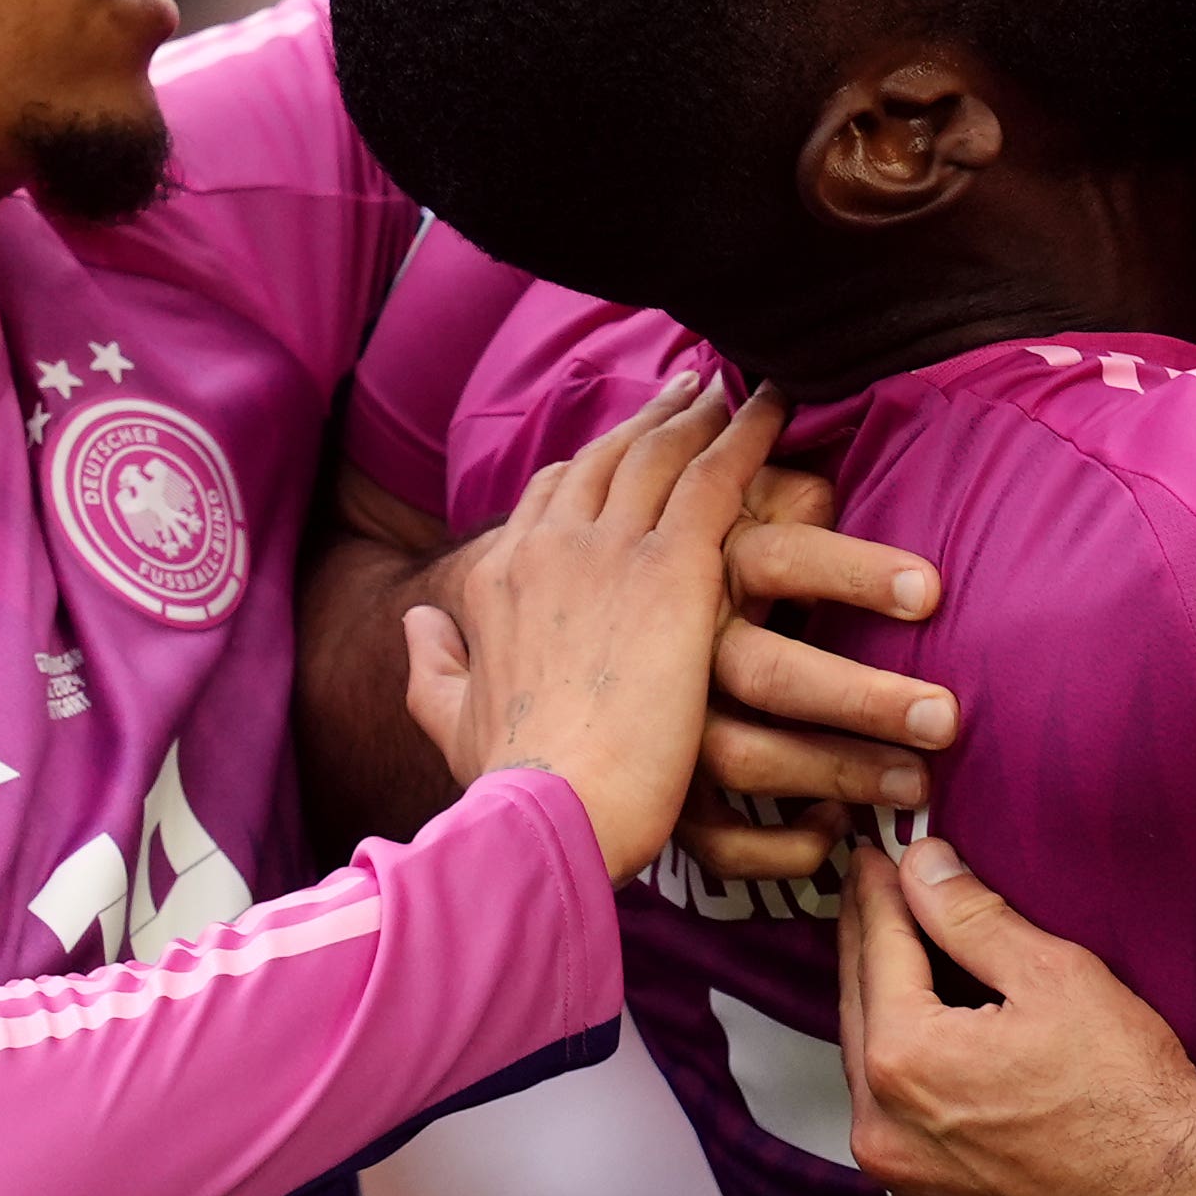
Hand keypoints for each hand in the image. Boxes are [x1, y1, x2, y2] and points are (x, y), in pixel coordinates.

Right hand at [401, 377, 777, 881]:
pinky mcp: (675, 569)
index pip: (547, 497)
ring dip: (700, 414)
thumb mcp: (448, 717)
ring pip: (662, 454)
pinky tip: (778, 409)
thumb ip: (432, 662)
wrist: (550, 808)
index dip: (588, 466)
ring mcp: (611, 550)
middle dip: (650, 420)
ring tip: (736, 387)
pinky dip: (747, 434)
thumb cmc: (508, 783)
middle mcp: (549, 546)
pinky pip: (716, 476)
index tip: (620, 446)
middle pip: (606, 459)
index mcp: (499, 578)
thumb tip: (418, 622)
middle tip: (690, 389)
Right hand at [687, 460, 957, 887]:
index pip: (782, 559)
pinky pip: (713, 839)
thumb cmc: (699, 556)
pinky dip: (773, 848)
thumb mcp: (730, 507)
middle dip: (860, 698)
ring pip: (742, 756)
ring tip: (916, 784)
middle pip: (767, 673)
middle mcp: (679, 645)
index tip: (932, 591)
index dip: (853, 574)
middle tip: (945, 719)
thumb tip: (830, 491)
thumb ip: (783, 492)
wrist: (580, 622)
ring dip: (836, 773)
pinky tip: (830, 831)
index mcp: (702, 562)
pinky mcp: (660, 788)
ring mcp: (662, 722)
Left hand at [837, 833, 1195, 1195]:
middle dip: (869, 944)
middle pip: (859, 1008)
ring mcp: (902, 1178)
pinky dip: (903, 1078)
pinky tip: (928, 1046)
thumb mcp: (1055, 975)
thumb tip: (921, 867)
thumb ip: (971, 915)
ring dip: (880, 1010)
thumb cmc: (1130, 1094)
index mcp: (903, 1059)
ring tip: (895, 958)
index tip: (874, 854)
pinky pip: (897, 1123)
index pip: (876, 947)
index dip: (877, 891)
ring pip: (870, 1069)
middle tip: (873, 893)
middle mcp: (883, 1128)